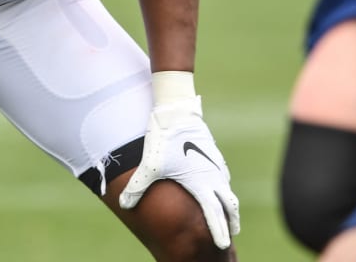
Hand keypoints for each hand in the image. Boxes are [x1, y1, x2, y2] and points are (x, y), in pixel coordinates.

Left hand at [119, 95, 240, 248]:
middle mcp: (213, 176)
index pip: (214, 214)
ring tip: (225, 213)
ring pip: (226, 189)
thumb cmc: (164, 138)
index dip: (220, 231)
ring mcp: (215, 164)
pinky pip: (222, 176)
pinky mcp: (213, 153)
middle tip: (231, 234)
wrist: (177, 110)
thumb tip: (124, 204)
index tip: (224, 245)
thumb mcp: (149, 165)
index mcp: (201, 183)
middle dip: (231, 221)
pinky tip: (216, 187)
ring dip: (227, 203)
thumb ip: (138, 187)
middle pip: (229, 205)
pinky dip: (222, 186)